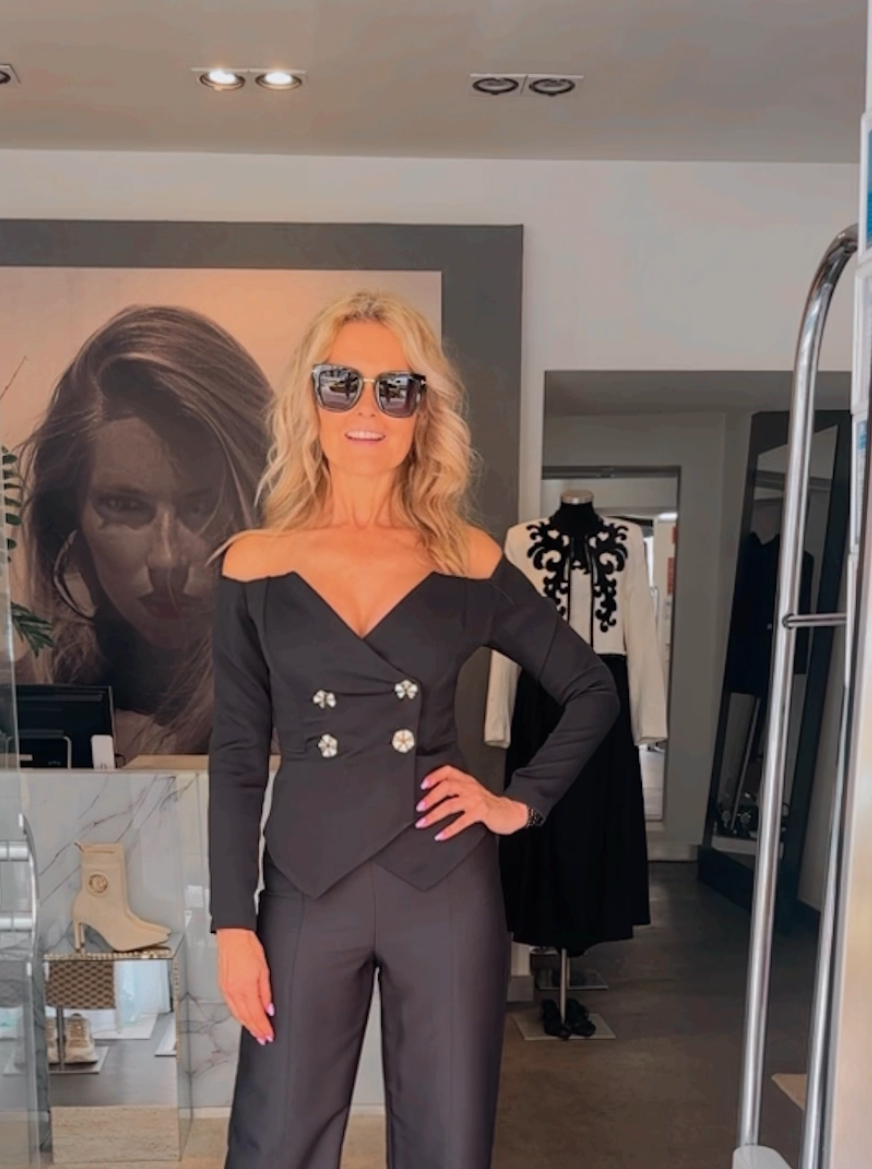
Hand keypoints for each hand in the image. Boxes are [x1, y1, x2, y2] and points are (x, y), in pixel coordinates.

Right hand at [216, 928, 273, 1044]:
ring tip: (255, 1032)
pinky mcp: (222, 986)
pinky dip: (238, 1016)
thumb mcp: (264, 969)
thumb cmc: (248, 947)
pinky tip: (243, 1017)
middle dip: (255, 1030)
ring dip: (247, 1025)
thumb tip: (269, 1008)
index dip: (263, 1028)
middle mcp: (234, 991)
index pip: (256, 1015)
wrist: (233, 935)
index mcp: (246, 987)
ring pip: (237, 1015)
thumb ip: (266, 992)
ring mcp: (226, 990)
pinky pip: (231, 1007)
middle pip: (246, 1018)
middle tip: (263, 1038)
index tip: (268, 1035)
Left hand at [415, 764, 528, 840]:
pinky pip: (462, 821)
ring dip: (434, 815)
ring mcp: (475, 799)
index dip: (434, 775)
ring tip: (424, 822)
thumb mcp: (472, 792)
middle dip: (430, 797)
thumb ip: (456, 790)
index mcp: (466, 780)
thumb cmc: (487, 803)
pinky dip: (449, 829)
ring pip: (451, 804)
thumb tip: (432, 797)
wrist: (510, 811)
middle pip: (446, 787)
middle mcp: (470, 787)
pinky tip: (440, 835)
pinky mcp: (481, 812)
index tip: (422, 784)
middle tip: (419, 807)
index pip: (448, 771)